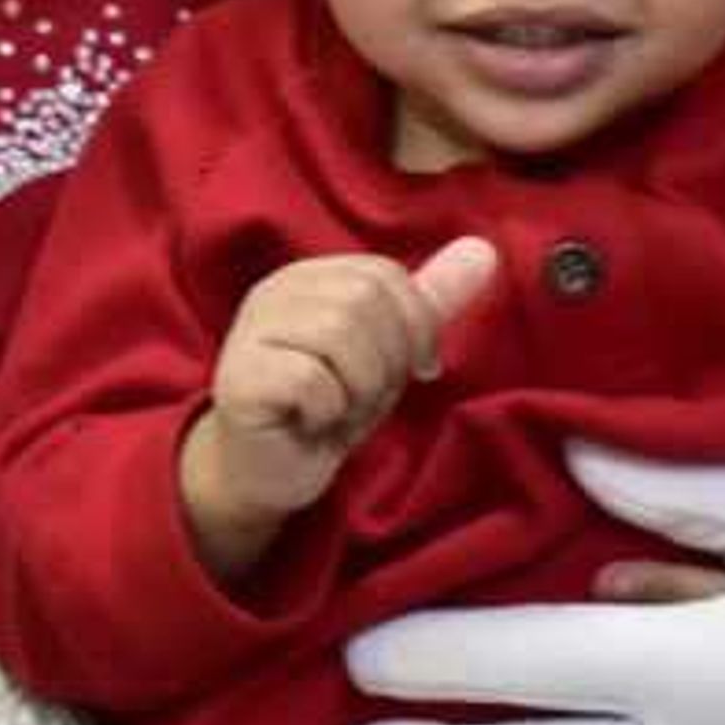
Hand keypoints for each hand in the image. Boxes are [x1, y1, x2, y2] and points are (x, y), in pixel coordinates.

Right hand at [183, 239, 496, 575]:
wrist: (268, 474)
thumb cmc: (327, 409)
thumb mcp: (388, 353)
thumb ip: (429, 302)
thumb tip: (483, 250)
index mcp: (310, 277)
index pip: (385, 275)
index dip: (413, 328)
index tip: (408, 370)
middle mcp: (274, 292)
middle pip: (364, 301)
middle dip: (384, 363)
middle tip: (359, 398)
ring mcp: (252, 332)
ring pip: (339, 335)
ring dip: (358, 390)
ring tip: (335, 411)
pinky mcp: (240, 377)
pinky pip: (312, 379)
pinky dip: (328, 411)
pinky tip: (309, 424)